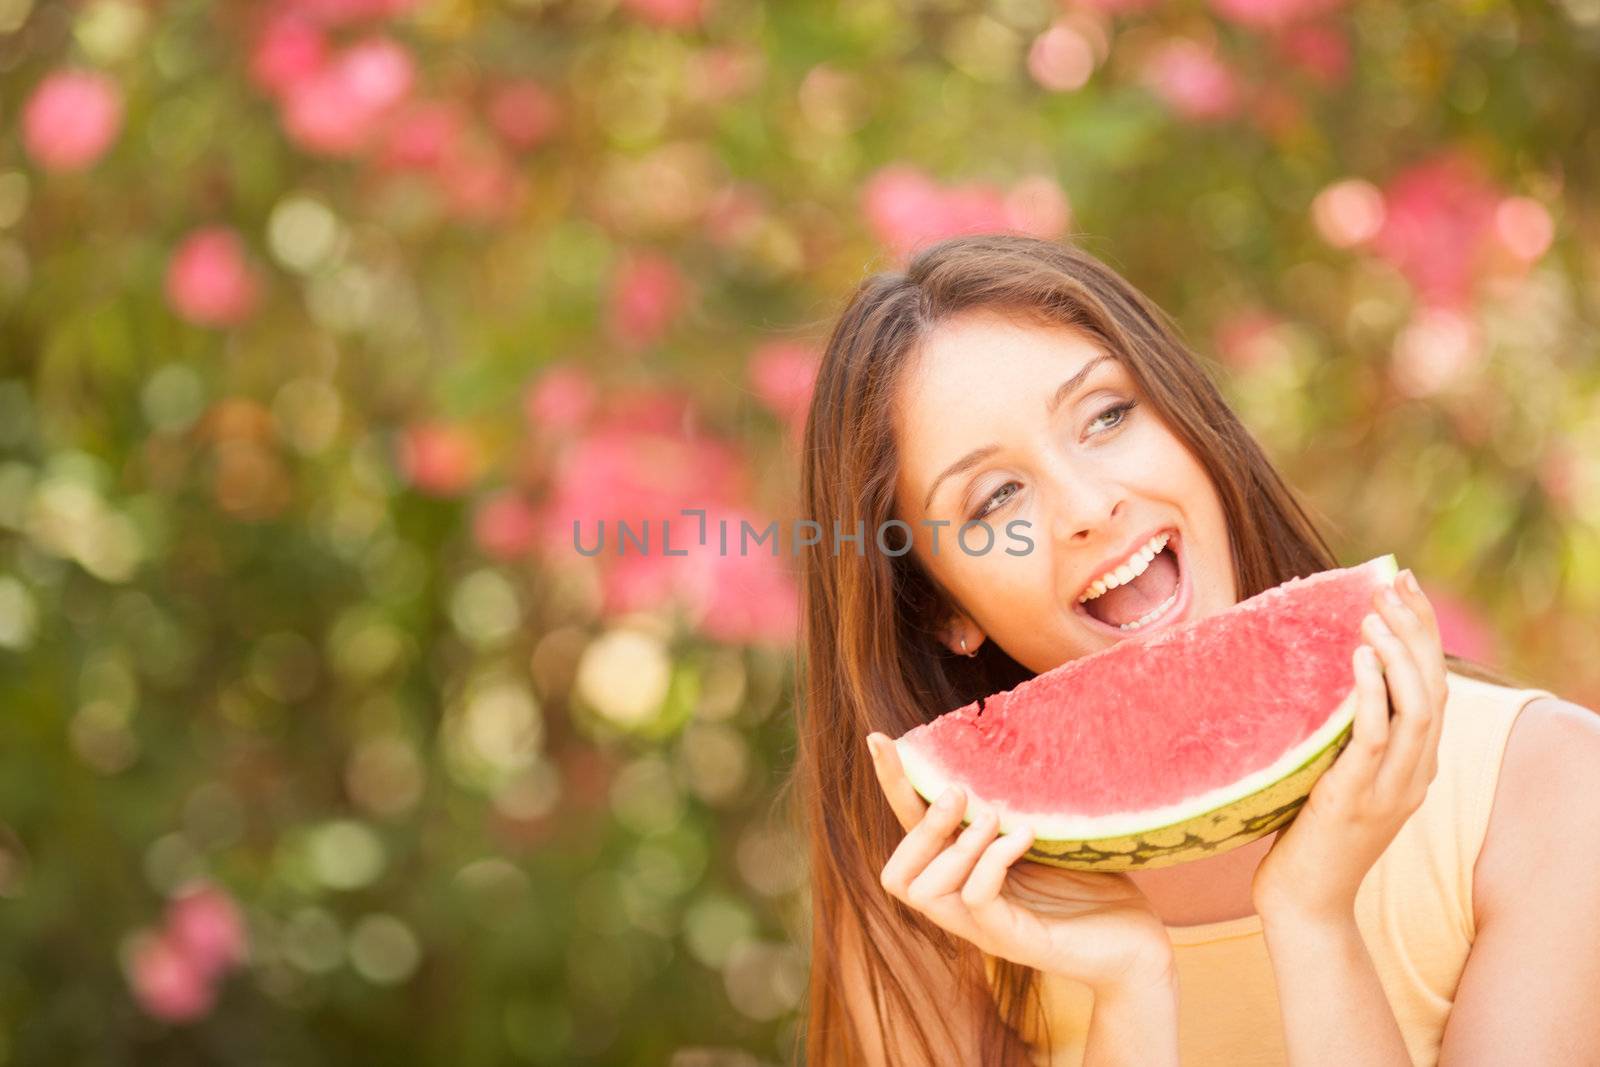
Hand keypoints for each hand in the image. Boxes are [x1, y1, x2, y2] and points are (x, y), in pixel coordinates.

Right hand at [867, 732, 1176, 995]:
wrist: (1138, 949)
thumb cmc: (1095, 890)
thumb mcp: (1047, 837)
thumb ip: (1015, 807)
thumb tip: (999, 750)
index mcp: (965, 873)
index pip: (910, 832)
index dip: (893, 786)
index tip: (879, 739)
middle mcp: (963, 905)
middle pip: (898, 874)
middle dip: (920, 825)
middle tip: (960, 793)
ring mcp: (983, 927)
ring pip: (927, 890)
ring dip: (956, 843)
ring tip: (997, 815)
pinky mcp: (1011, 940)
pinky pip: (976, 898)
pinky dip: (993, 859)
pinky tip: (1024, 836)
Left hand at [1251, 567, 1447, 924]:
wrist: (1303, 903)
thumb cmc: (1309, 834)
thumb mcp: (1338, 773)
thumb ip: (1345, 733)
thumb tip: (1320, 672)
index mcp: (1415, 766)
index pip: (1436, 687)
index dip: (1425, 634)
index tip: (1404, 586)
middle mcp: (1414, 775)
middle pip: (1435, 690)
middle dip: (1417, 632)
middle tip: (1392, 586)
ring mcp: (1389, 791)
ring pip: (1416, 711)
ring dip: (1398, 657)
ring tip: (1373, 616)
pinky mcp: (1353, 802)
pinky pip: (1372, 741)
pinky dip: (1370, 697)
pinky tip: (1357, 661)